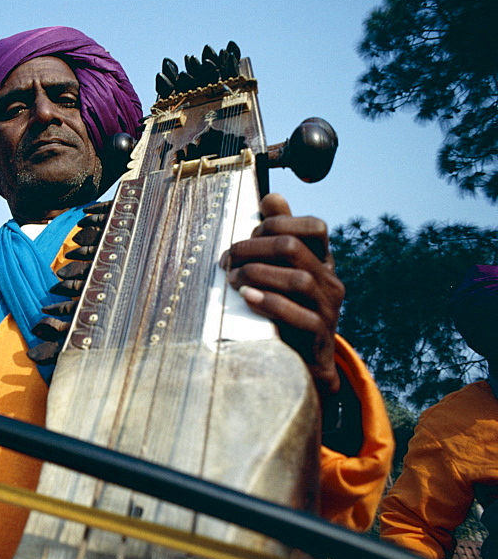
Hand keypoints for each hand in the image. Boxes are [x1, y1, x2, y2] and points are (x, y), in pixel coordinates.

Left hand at [222, 194, 343, 397]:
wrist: (304, 362)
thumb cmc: (287, 309)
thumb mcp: (283, 271)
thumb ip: (279, 235)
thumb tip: (273, 196)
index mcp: (322, 260)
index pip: (314, 225)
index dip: (276, 223)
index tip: (247, 235)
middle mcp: (330, 280)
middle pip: (293, 248)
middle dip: (253, 248)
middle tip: (228, 260)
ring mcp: (328, 308)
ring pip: (297, 279)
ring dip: (256, 274)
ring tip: (232, 280)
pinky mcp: (320, 334)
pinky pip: (299, 315)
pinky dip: (269, 303)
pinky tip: (247, 298)